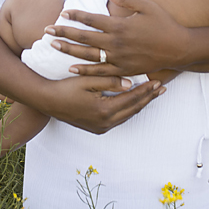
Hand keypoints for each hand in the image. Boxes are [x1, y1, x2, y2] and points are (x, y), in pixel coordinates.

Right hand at [39, 75, 164, 134]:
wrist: (47, 101)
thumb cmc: (66, 87)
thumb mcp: (88, 80)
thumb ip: (109, 81)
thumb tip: (130, 83)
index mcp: (104, 111)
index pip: (132, 99)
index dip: (146, 90)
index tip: (157, 81)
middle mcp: (104, 123)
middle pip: (133, 109)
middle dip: (148, 98)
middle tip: (161, 87)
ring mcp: (101, 127)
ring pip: (127, 115)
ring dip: (140, 104)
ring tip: (152, 94)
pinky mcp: (97, 128)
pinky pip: (119, 118)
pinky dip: (129, 108)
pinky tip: (134, 101)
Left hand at [45, 0, 188, 76]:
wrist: (179, 48)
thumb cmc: (164, 24)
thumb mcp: (147, 5)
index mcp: (120, 25)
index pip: (92, 19)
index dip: (76, 15)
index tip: (63, 12)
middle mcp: (116, 43)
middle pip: (84, 38)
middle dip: (64, 33)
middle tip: (46, 30)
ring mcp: (119, 58)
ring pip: (88, 55)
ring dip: (68, 51)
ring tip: (53, 46)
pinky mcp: (123, 70)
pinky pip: (100, 72)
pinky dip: (85, 70)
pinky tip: (71, 68)